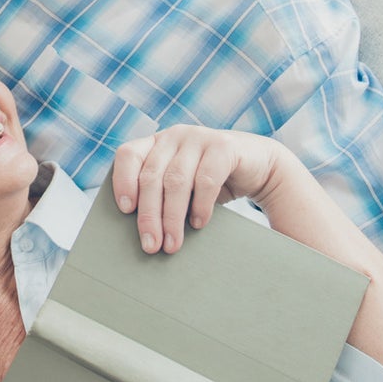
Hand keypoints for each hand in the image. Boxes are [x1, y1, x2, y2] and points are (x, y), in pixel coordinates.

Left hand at [112, 125, 282, 253]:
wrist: (260, 168)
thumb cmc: (211, 183)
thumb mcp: (182, 187)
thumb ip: (161, 197)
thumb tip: (142, 234)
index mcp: (156, 143)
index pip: (128, 155)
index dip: (122, 181)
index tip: (125, 210)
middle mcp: (174, 136)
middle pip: (151, 176)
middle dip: (149, 215)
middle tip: (151, 246)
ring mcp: (198, 137)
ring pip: (176, 181)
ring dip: (172, 217)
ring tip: (172, 244)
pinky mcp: (223, 146)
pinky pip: (206, 179)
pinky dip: (200, 206)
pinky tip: (198, 224)